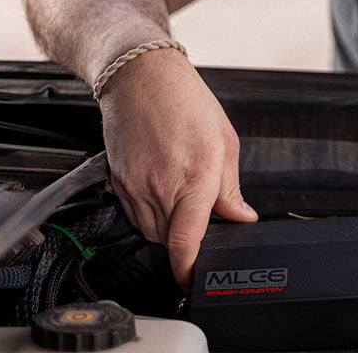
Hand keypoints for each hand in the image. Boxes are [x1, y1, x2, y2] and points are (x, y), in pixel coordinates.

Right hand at [98, 49, 256, 286]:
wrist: (142, 76)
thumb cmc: (186, 101)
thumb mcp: (225, 142)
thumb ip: (231, 188)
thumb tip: (240, 216)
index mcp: (196, 177)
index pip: (185, 242)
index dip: (188, 270)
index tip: (192, 280)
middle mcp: (162, 186)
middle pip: (168, 240)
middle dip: (183, 235)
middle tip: (196, 209)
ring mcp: (135, 185)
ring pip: (149, 229)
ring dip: (165, 223)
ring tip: (178, 189)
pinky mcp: (117, 180)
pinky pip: (133, 212)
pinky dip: (148, 209)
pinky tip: (159, 181)